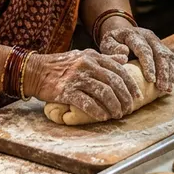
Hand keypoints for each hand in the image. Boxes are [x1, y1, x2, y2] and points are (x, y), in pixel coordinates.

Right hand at [24, 49, 142, 121]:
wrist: (35, 70)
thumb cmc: (61, 65)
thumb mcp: (84, 56)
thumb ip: (105, 58)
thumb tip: (124, 58)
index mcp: (93, 57)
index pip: (118, 70)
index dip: (131, 84)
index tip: (137, 96)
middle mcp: (87, 65)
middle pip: (114, 82)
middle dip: (125, 98)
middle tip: (129, 109)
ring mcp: (77, 78)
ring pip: (103, 93)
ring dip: (114, 106)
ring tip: (118, 115)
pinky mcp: (66, 91)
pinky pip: (87, 102)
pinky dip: (98, 111)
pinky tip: (103, 117)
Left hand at [99, 21, 173, 92]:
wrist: (122, 33)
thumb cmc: (113, 42)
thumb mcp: (107, 43)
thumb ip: (112, 48)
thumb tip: (124, 53)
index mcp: (134, 35)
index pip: (144, 49)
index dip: (149, 65)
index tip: (151, 79)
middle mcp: (148, 36)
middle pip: (160, 53)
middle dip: (163, 72)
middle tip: (162, 88)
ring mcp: (157, 42)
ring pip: (168, 57)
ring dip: (169, 74)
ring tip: (167, 89)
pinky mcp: (162, 48)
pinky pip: (171, 60)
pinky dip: (172, 72)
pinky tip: (171, 85)